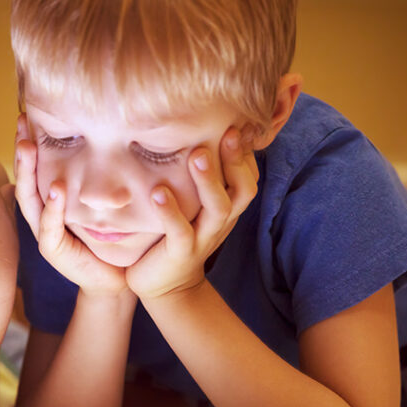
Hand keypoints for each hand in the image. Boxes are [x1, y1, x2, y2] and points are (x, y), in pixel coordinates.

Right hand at [13, 114, 128, 296]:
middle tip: (22, 121)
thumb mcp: (100, 202)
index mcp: (49, 201)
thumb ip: (96, 177)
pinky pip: (49, 227)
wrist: (115, 277)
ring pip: (29, 199)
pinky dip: (52, 208)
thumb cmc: (109, 237)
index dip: (28, 142)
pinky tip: (56, 188)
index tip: (27, 114)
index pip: (34, 167)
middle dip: (22, 149)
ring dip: (28, 172)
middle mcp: (42, 214)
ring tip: (29, 147)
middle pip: (25, 177)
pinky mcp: (53, 250)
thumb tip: (111, 136)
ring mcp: (44, 232)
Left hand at [126, 127, 257, 298]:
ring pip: (218, 207)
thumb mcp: (195, 203)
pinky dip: (171, 211)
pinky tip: (158, 192)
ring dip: (208, 180)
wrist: (165, 285)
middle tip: (226, 131)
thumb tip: (194, 130)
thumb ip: (201, 175)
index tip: (237, 121)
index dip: (247, 151)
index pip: (248, 174)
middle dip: (236, 160)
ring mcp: (204, 237)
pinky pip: (180, 232)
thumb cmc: (179, 232)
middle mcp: (222, 220)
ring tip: (196, 155)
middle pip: (243, 188)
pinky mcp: (181, 253)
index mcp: (228, 205)